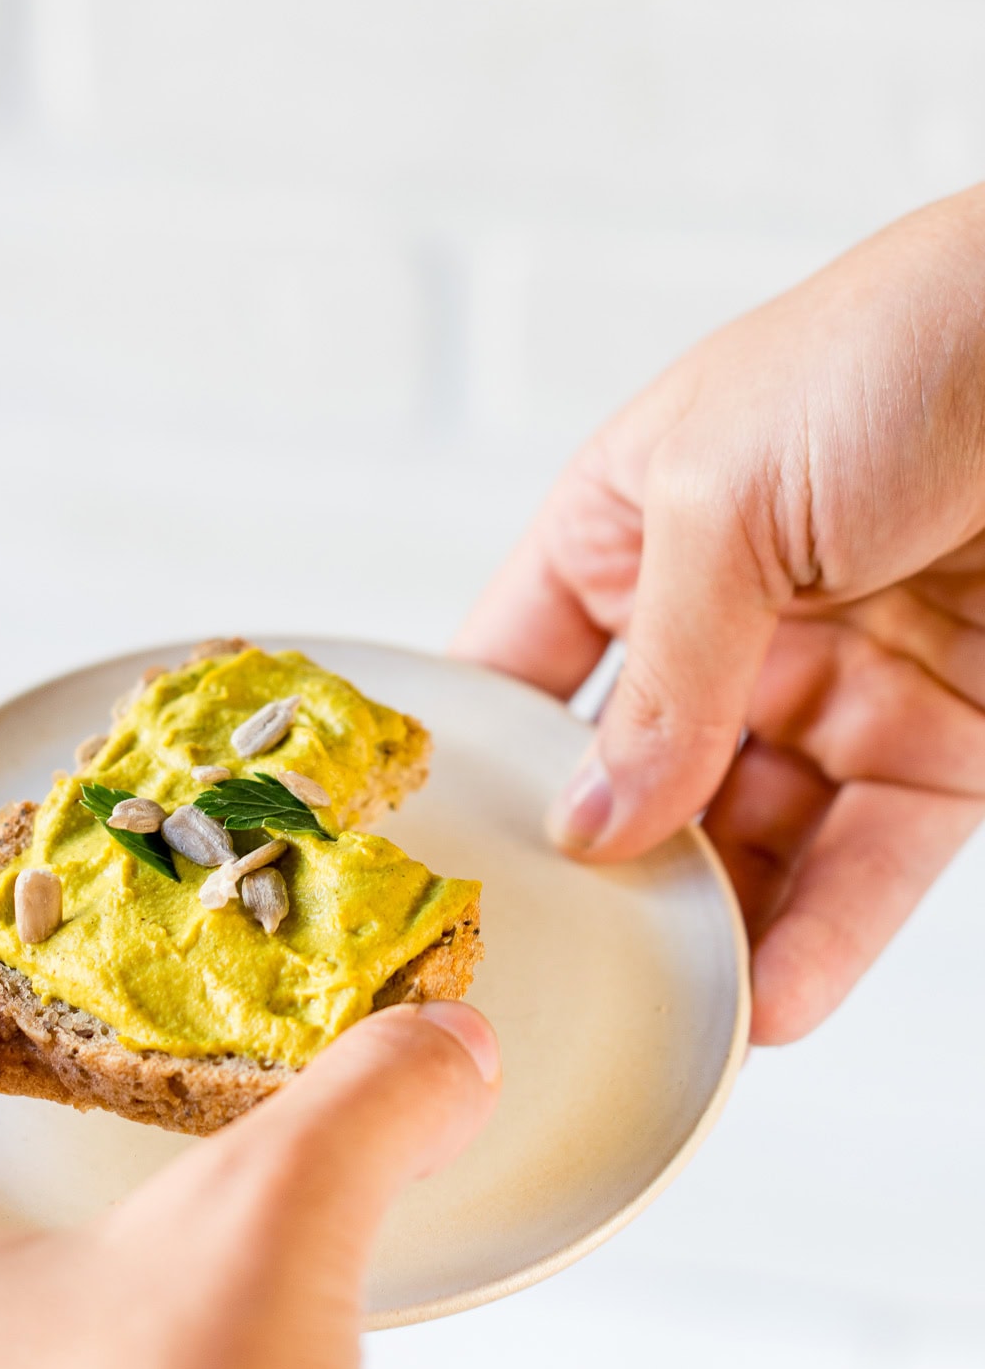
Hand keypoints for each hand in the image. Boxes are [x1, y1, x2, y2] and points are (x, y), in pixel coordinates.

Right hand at [456, 186, 984, 1042]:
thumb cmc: (893, 348)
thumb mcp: (721, 495)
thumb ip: (661, 674)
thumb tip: (595, 824)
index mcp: (629, 534)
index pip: (520, 676)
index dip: (474, 770)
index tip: (435, 875)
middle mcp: (721, 624)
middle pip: (632, 785)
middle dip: (598, 879)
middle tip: (549, 979)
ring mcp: (827, 689)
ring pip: (747, 844)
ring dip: (709, 932)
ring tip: (660, 1020)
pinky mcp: (938, 744)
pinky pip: (866, 862)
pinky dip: (822, 938)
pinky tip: (771, 1003)